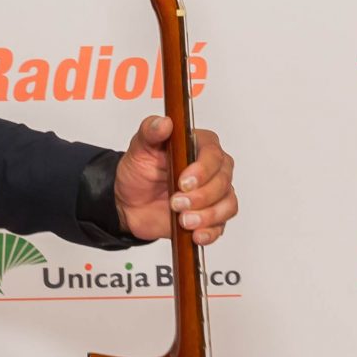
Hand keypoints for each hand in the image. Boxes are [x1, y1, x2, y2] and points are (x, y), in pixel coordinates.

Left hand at [113, 116, 237, 244]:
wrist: (128, 202)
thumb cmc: (139, 171)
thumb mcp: (139, 148)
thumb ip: (150, 131)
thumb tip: (165, 123)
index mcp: (199, 146)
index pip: (214, 155)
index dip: (202, 170)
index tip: (183, 182)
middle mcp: (213, 169)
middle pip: (224, 181)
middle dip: (201, 196)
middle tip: (176, 202)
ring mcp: (214, 194)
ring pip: (228, 204)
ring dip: (207, 215)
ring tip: (183, 220)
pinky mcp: (211, 216)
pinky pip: (222, 225)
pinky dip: (210, 232)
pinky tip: (195, 234)